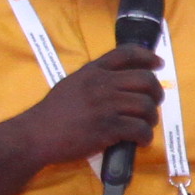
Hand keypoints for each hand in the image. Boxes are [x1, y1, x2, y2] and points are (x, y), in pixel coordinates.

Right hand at [22, 44, 163, 170]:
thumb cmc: (52, 113)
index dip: (147, 56)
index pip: (126, 54)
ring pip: (146, 106)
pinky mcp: (108, 128)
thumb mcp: (72, 84)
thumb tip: (119, 83)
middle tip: (154, 103)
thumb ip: (94, 80)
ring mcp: (106, 106)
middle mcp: (102, 84)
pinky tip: (140, 141)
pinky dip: (145, 136)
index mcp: (93, 71)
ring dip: (152, 118)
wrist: (36, 134)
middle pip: (145, 80)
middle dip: (156, 92)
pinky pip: (139, 129)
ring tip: (146, 125)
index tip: (158, 63)